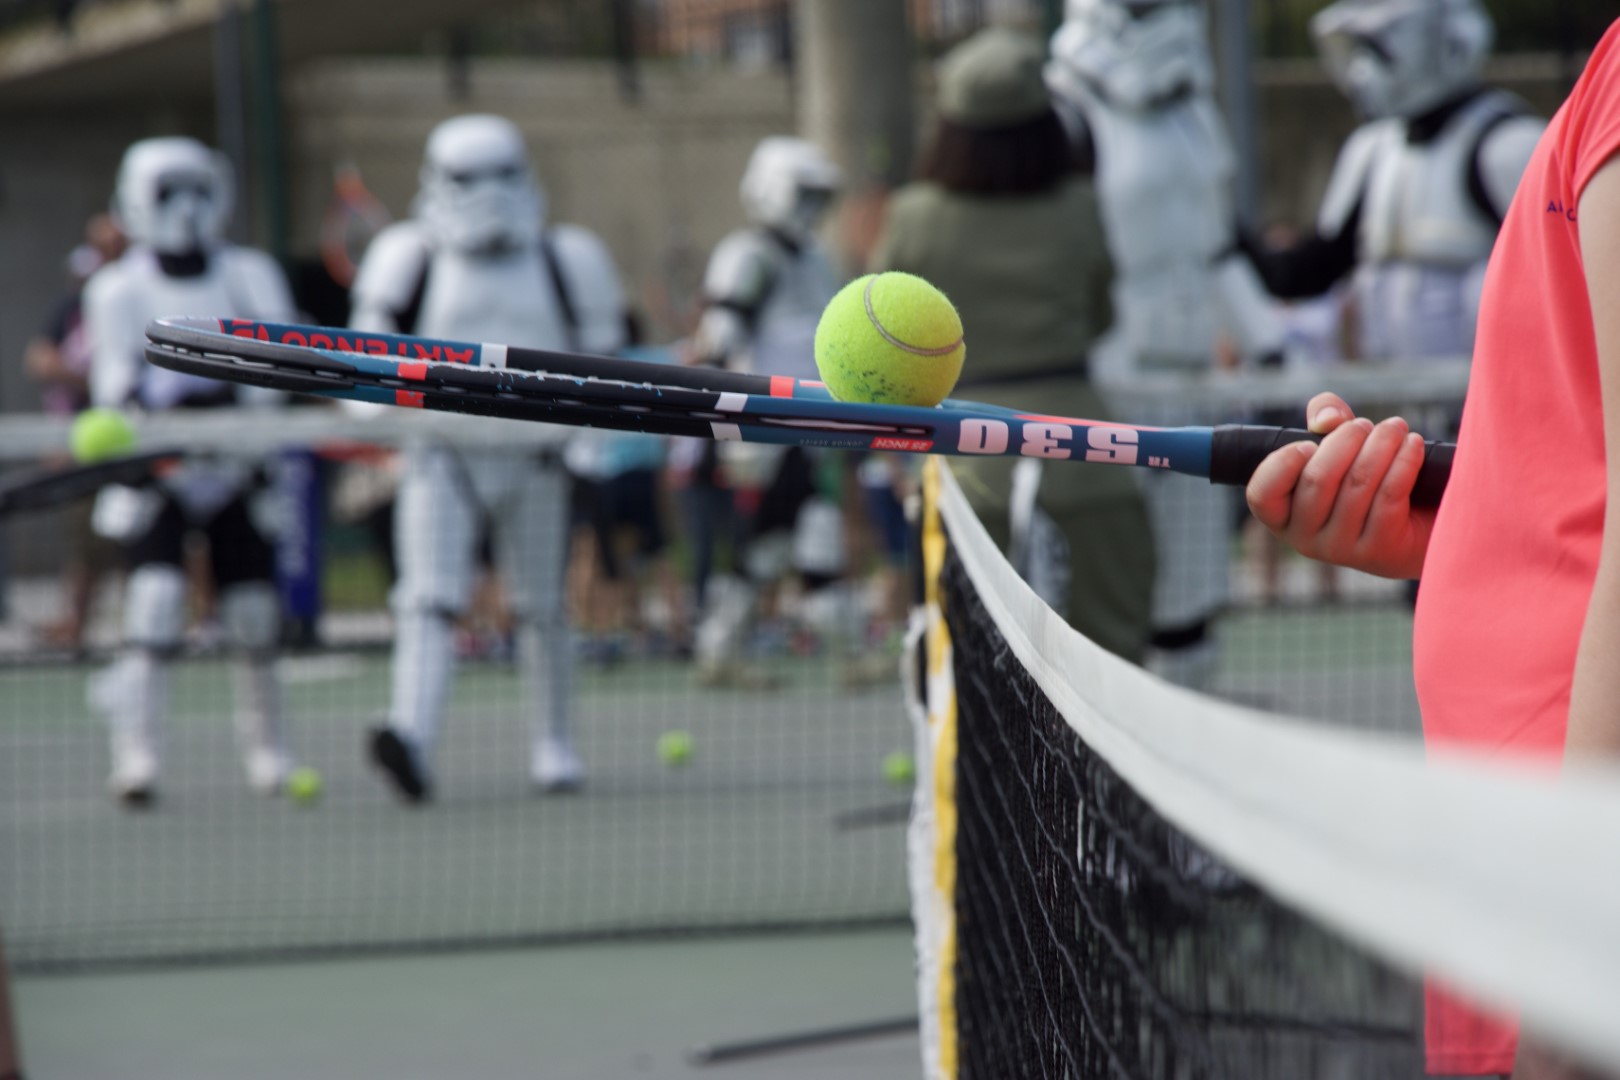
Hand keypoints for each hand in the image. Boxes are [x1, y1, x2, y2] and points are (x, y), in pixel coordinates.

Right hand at [1245, 392, 1435, 579]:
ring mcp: (1340, 549)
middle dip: (1346, 439)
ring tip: (1395, 427)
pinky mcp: (1379, 551)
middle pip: (1318, 478)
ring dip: (1383, 444)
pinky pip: (1390, 495)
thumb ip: (1323, 417)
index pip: (1262, 494)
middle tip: (1365, 425)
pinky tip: (1413, 444)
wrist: (1419, 522)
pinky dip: (1404, 461)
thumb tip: (1326, 420)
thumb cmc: (1366, 477)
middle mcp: (1304, 539)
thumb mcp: (1338, 444)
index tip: (1309, 443)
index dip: (1283, 463)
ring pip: (1358, 483)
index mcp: (1282, 516)